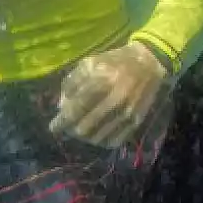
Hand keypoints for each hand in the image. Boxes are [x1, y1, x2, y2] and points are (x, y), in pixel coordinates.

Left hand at [50, 40, 168, 147]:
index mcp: (103, 81)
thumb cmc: (115, 61)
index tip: (53, 127)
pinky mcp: (137, 120)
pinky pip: (114, 141)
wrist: (149, 62)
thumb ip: (71, 84)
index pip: (75, 110)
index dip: (60, 122)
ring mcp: (128, 112)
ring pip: (98, 138)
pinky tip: (98, 133)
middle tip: (69, 127)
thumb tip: (61, 108)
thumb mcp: (89, 63)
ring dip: (86, 136)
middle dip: (71, 131)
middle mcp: (116, 99)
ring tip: (83, 130)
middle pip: (84, 128)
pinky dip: (102, 141)